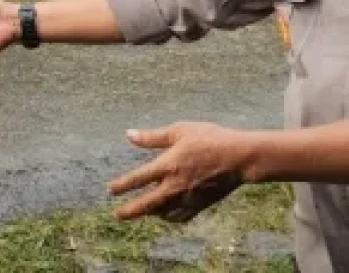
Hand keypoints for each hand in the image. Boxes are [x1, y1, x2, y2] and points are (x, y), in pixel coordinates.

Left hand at [109, 122, 252, 220]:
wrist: (239, 157)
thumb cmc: (209, 139)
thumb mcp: (179, 131)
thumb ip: (152, 136)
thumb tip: (129, 135)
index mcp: (167, 165)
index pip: (138, 179)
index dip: (121, 186)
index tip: (109, 191)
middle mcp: (175, 185)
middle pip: (147, 203)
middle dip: (130, 210)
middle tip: (117, 214)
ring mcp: (188, 197)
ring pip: (163, 212)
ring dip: (149, 213)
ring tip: (140, 212)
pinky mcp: (201, 204)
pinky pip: (181, 217)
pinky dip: (170, 218)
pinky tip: (166, 215)